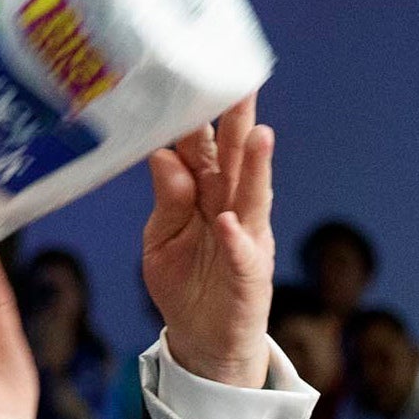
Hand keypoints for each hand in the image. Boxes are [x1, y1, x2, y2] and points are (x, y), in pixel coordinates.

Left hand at [143, 93, 275, 387]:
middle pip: (233, 159)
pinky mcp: (249, 276)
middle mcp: (229, 206)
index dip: (195, 116)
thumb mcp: (161, 240)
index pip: (198, 147)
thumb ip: (167, 201)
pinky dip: (236, 240)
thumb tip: (161, 156)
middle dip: (238, 122)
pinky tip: (230, 223)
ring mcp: (244, 239)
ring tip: (258, 135)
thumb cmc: (182, 284)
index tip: (189, 77)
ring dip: (255, 167)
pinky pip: (241, 255)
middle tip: (242, 84)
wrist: (202, 341)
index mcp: (202, 192)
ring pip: (250, 196)